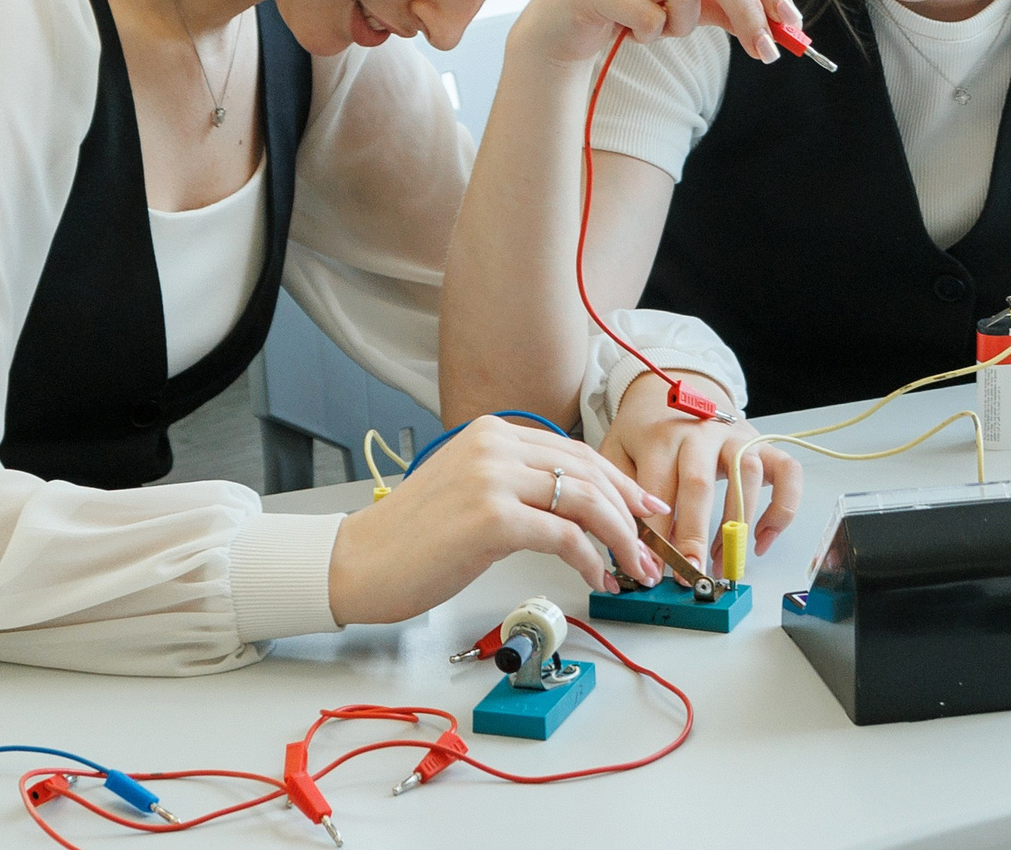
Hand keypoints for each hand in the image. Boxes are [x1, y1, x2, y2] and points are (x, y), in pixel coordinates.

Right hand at [325, 416, 671, 626]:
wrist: (360, 562)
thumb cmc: (411, 538)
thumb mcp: (469, 490)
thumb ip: (515, 484)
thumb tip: (575, 508)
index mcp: (491, 432)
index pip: (574, 451)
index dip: (618, 483)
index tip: (645, 510)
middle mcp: (495, 444)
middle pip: (588, 472)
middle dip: (629, 513)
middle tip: (650, 548)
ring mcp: (493, 478)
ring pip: (585, 501)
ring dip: (620, 540)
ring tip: (633, 570)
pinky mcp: (492, 518)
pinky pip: (565, 537)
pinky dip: (591, 561)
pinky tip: (598, 579)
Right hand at [513, 0, 800, 70]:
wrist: (561, 24)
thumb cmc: (630, 2)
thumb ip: (728, 1)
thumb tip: (780, 23)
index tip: (790, 19)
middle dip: (748, 9)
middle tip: (766, 50)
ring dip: (683, 25)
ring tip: (660, 27)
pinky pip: (648, 18)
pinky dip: (650, 35)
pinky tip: (629, 29)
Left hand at [599, 372, 801, 571]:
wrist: (678, 385)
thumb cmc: (648, 429)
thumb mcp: (618, 449)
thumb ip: (621, 492)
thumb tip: (622, 542)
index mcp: (661, 436)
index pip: (656, 488)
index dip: (655, 533)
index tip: (652, 569)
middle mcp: (701, 433)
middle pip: (700, 484)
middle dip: (695, 534)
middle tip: (690, 574)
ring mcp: (736, 436)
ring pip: (747, 477)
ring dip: (737, 527)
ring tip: (722, 563)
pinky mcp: (762, 443)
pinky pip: (787, 474)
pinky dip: (782, 509)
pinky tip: (762, 539)